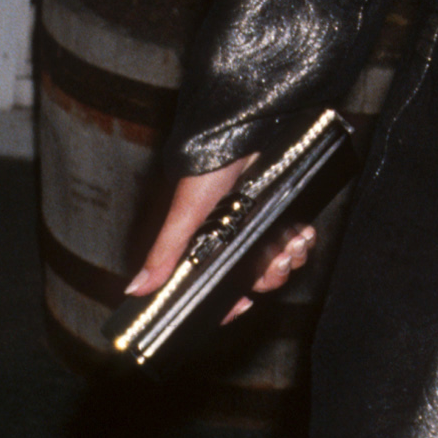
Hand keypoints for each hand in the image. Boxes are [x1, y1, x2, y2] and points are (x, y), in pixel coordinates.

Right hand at [125, 160, 316, 324]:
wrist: (245, 133)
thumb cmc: (208, 171)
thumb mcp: (184, 213)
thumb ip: (164, 253)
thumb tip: (134, 289)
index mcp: (208, 247)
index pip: (219, 289)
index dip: (231, 304)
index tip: (244, 303)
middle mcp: (235, 239)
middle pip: (256, 280)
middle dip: (268, 277)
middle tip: (273, 262)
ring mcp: (263, 226)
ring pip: (281, 262)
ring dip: (289, 258)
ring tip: (289, 242)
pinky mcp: (286, 212)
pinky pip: (300, 240)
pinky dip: (303, 240)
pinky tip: (302, 231)